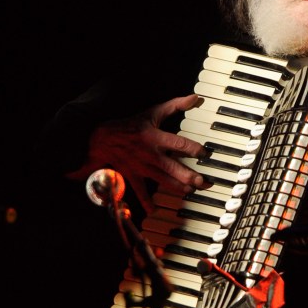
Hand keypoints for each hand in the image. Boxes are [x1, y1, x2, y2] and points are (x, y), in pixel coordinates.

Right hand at [79, 94, 208, 212]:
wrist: (101, 138)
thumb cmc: (129, 125)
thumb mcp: (152, 113)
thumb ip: (175, 106)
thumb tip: (195, 98)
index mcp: (156, 137)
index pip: (180, 144)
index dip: (195, 149)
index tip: (206, 154)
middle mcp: (151, 154)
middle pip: (174, 167)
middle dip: (190, 176)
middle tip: (204, 183)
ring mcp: (142, 167)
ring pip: (163, 180)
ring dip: (178, 187)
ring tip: (190, 192)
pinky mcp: (132, 175)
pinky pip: (140, 190)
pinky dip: (146, 201)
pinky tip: (154, 209)